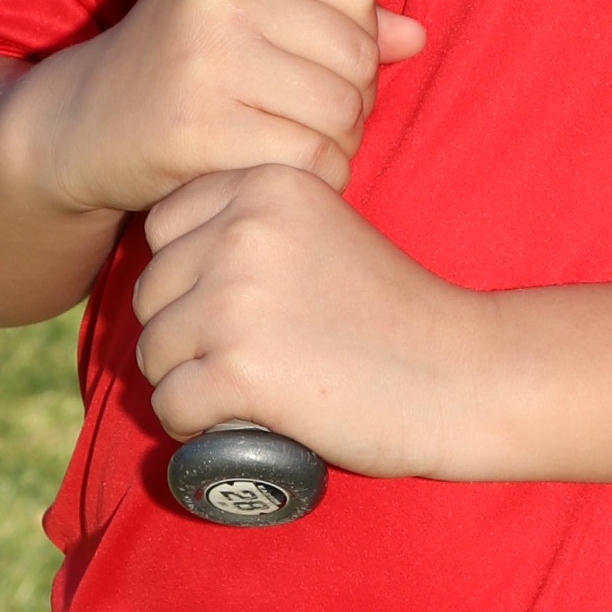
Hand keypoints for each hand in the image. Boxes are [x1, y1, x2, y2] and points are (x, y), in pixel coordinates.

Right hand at [4, 0, 423, 225]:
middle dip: (354, 100)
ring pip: (341, 110)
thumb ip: (331, 18)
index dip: (358, 44)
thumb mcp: (245, 16)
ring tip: (298, 145)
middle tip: (313, 121)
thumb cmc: (177, 66)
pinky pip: (309, 158)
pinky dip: (315, 176)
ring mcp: (204, 58)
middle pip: (357, 55)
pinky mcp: (197, 128)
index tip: (318, 71)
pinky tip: (283, 172)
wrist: (79, 125)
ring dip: (338, 143)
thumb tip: (416, 36)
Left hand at [133, 167, 486, 477]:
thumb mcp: (322, 232)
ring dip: (184, 382)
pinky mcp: (238, 368)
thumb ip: (254, 229)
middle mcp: (243, 231)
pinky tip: (234, 424)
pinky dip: (192, 426)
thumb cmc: (394, 314)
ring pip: (152, 352)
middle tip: (241, 360)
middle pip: (151, 293)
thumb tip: (165, 270)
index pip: (163, 227)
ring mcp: (236, 299)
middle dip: (181, 334)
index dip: (185, 276)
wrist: (461, 374)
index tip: (231, 307)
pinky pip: (169, 404)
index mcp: (266, 185)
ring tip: (241, 394)